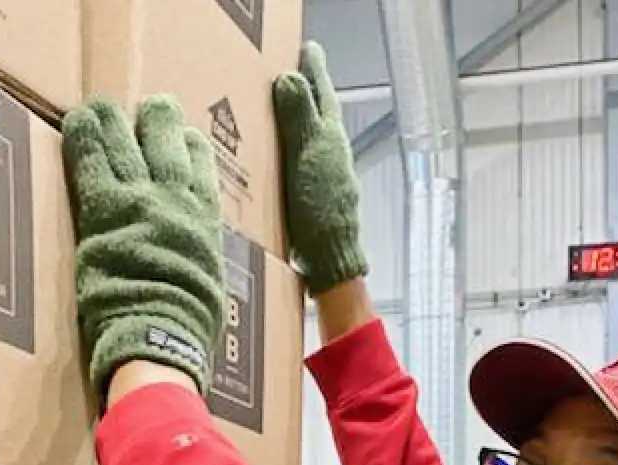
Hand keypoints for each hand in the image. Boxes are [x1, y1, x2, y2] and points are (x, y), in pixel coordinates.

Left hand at [62, 96, 224, 397]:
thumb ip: (199, 262)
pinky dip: (84, 135)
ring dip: (115, 119)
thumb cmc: (188, 328)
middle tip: (148, 110)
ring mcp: (138, 200)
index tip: (182, 135)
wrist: (160, 337)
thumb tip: (193, 268)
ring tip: (104, 108)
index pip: (201, 164)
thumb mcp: (210, 289)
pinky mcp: (103, 208)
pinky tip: (78, 119)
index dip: (189, 144)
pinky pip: (91, 159)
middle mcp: (175, 200)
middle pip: (166, 139)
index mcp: (205, 221)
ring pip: (127, 140)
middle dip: (157, 119)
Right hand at [273, 42, 367, 294]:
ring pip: (313, 139)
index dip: (313, 72)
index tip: (307, 50)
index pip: (322, 94)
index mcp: (331, 139)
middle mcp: (334, 156)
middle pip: (320, 115)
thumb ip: (299, 118)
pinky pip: (304, 163)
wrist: (329, 261)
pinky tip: (283, 158)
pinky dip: (294, 151)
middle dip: (308, 94)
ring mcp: (328, 180)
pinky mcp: (318, 201)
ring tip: (284, 110)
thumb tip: (291, 77)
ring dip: (300, 123)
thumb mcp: (306, 157)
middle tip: (295, 72)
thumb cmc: (320, 210)